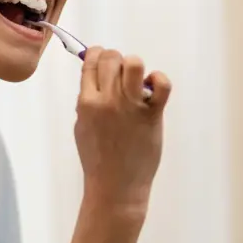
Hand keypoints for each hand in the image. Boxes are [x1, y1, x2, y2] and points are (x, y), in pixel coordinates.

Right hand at [73, 47, 171, 215]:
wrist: (116, 186)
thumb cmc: (97, 159)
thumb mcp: (81, 127)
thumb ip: (86, 103)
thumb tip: (95, 80)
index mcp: (86, 102)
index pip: (91, 62)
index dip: (98, 56)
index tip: (102, 61)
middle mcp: (107, 100)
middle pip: (112, 58)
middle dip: (116, 60)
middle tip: (121, 75)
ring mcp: (131, 106)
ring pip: (134, 63)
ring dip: (135, 67)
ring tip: (136, 82)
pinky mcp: (152, 115)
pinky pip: (161, 84)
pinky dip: (159, 80)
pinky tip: (153, 89)